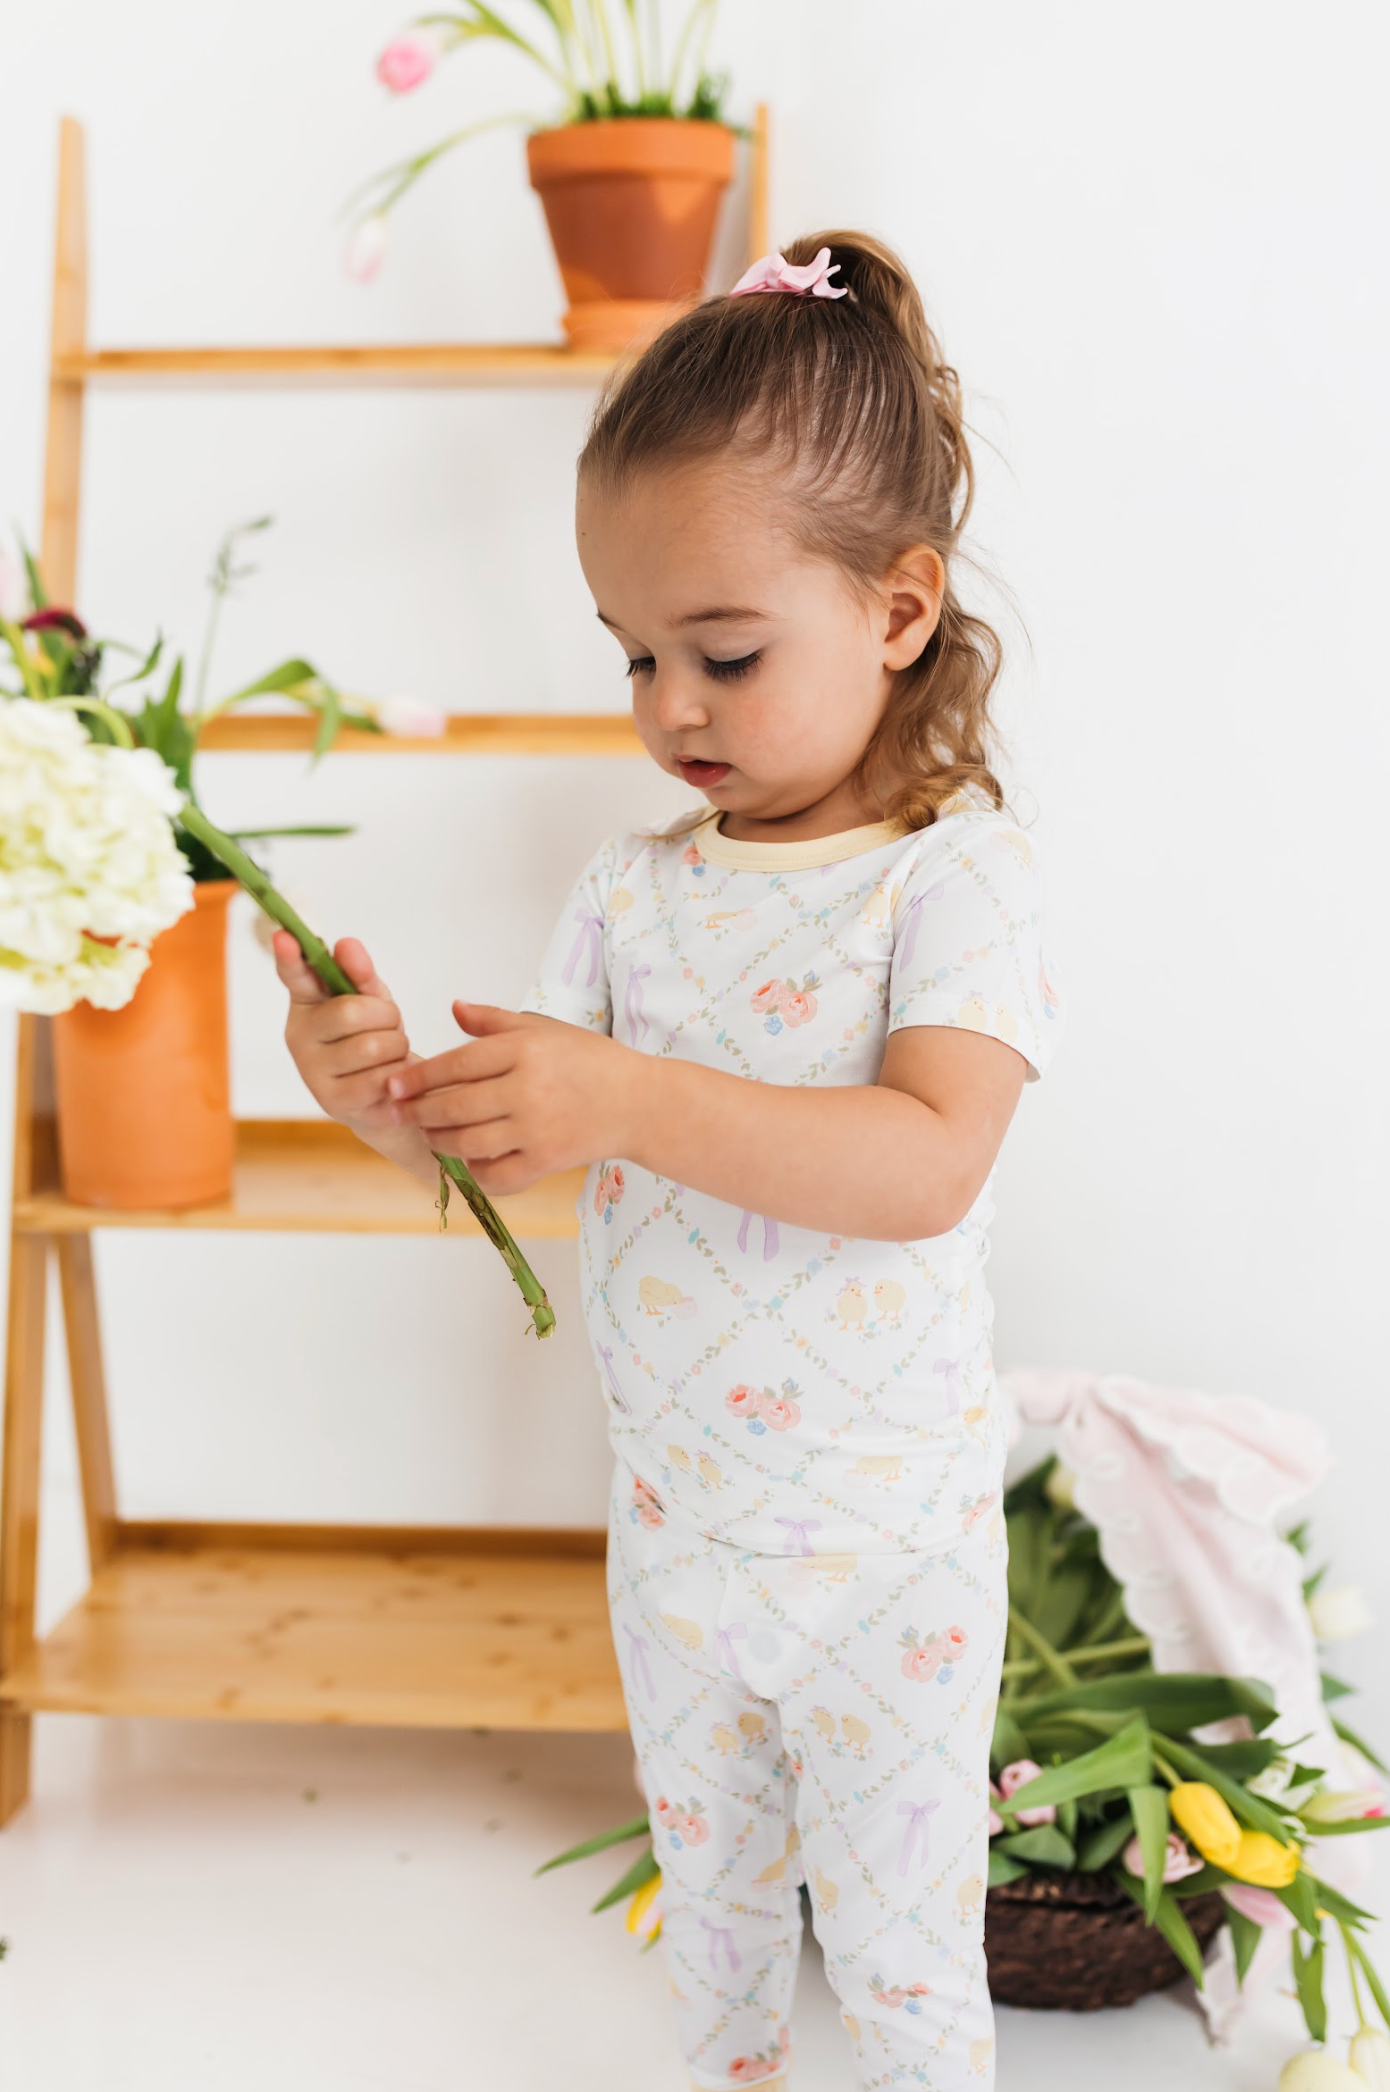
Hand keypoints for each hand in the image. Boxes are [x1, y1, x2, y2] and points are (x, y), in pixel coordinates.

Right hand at [272, 930, 415, 1132]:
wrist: (386, 1093)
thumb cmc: (374, 1037)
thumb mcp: (373, 1000)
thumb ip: (360, 974)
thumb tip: (346, 944)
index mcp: (306, 1002)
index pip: (295, 975)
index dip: (289, 957)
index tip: (284, 935)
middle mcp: (298, 1036)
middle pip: (351, 1012)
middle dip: (387, 1016)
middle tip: (390, 1024)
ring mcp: (311, 1071)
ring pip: (373, 1046)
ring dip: (397, 1046)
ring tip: (391, 1052)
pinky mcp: (333, 1101)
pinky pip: (379, 1079)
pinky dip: (397, 1073)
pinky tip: (391, 1076)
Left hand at [384, 1000, 642, 1195]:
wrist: (639, 1103)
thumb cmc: (592, 1061)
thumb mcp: (545, 1029)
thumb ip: (495, 1020)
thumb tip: (452, 1008)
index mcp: (525, 1049)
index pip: (456, 1063)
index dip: (418, 1076)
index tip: (393, 1084)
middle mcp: (528, 1089)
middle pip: (455, 1105)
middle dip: (418, 1111)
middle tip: (397, 1113)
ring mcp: (537, 1128)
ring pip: (469, 1141)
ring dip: (439, 1140)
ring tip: (428, 1134)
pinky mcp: (547, 1160)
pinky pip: (497, 1173)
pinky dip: (475, 1171)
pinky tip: (466, 1161)